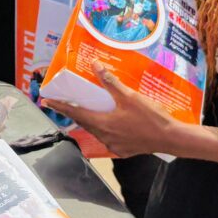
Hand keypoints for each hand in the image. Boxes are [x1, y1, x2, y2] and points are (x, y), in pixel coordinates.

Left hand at [42, 62, 182, 156]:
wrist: (171, 138)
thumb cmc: (150, 117)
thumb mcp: (129, 96)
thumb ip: (110, 82)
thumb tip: (95, 66)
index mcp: (102, 123)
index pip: (75, 113)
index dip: (60, 106)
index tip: (47, 102)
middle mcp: (104, 137)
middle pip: (84, 123)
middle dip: (74, 113)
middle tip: (66, 104)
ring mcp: (114, 146)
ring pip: (96, 131)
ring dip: (90, 121)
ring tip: (88, 111)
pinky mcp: (123, 151)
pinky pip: (109, 139)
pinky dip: (105, 130)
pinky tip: (111, 123)